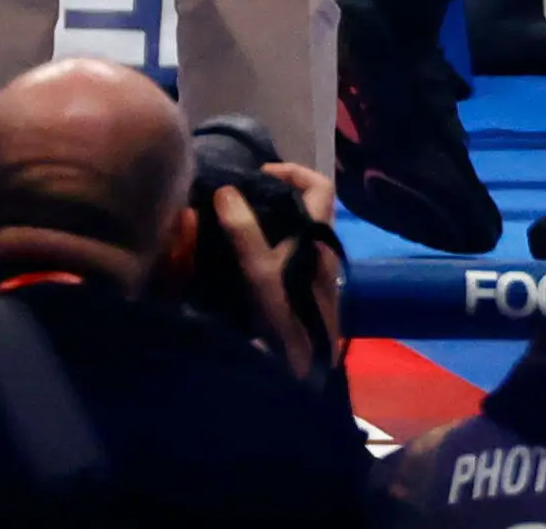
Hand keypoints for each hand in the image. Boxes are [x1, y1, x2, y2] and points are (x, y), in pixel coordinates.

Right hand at [215, 159, 344, 382]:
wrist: (304, 374)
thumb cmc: (286, 318)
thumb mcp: (261, 273)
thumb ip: (243, 233)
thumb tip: (225, 192)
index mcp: (317, 237)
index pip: (319, 186)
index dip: (293, 172)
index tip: (257, 174)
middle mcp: (321, 249)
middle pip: (306, 206)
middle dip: (273, 196)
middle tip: (235, 198)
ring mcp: (313, 270)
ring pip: (295, 230)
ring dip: (268, 221)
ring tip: (230, 223)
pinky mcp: (302, 290)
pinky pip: (286, 253)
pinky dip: (265, 245)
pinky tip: (237, 257)